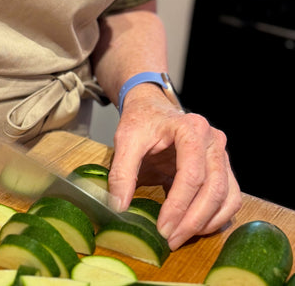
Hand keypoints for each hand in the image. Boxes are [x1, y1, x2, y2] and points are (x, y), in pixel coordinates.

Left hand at [108, 85, 241, 249]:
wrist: (151, 108)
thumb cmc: (140, 122)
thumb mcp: (125, 140)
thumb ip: (121, 172)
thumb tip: (119, 207)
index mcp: (191, 129)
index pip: (191, 174)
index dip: (178, 206)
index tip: (163, 228)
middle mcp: (213, 140)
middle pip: (213, 189)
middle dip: (192, 220)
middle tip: (170, 240)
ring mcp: (222, 154)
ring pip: (227, 197)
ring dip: (206, 223)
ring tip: (180, 237)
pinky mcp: (223, 167)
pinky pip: (229, 198)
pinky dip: (216, 217)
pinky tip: (194, 227)